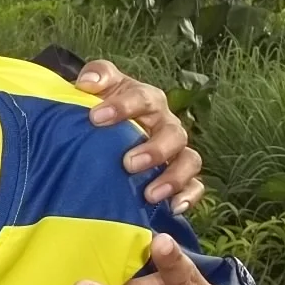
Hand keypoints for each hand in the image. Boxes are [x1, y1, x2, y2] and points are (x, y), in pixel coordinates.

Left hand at [75, 59, 203, 212]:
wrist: (101, 128)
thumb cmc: (100, 106)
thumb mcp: (95, 87)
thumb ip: (95, 77)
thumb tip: (88, 82)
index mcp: (146, 99)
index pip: (141, 98)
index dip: (122, 106)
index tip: (95, 118)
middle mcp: (165, 123)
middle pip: (173, 133)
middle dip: (154, 150)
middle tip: (129, 163)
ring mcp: (175, 150)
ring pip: (189, 160)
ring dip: (173, 177)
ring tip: (150, 194)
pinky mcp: (180, 175)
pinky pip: (195, 185)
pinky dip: (189, 195)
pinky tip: (174, 207)